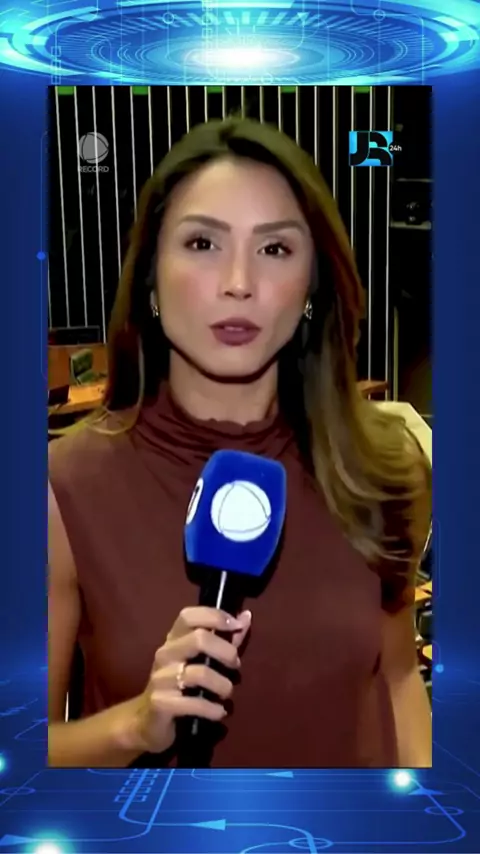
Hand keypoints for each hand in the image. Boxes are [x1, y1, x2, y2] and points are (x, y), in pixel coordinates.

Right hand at [131, 606, 251, 754]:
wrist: (147, 721)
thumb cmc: (180, 686)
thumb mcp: (201, 661)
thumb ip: (225, 640)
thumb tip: (246, 616)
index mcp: (173, 639)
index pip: (189, 616)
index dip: (215, 616)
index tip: (236, 625)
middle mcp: (165, 654)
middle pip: (199, 639)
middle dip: (226, 652)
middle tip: (235, 666)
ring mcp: (160, 678)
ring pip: (200, 673)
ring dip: (223, 685)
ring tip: (226, 694)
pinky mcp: (160, 703)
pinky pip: (195, 703)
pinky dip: (213, 709)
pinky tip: (219, 712)